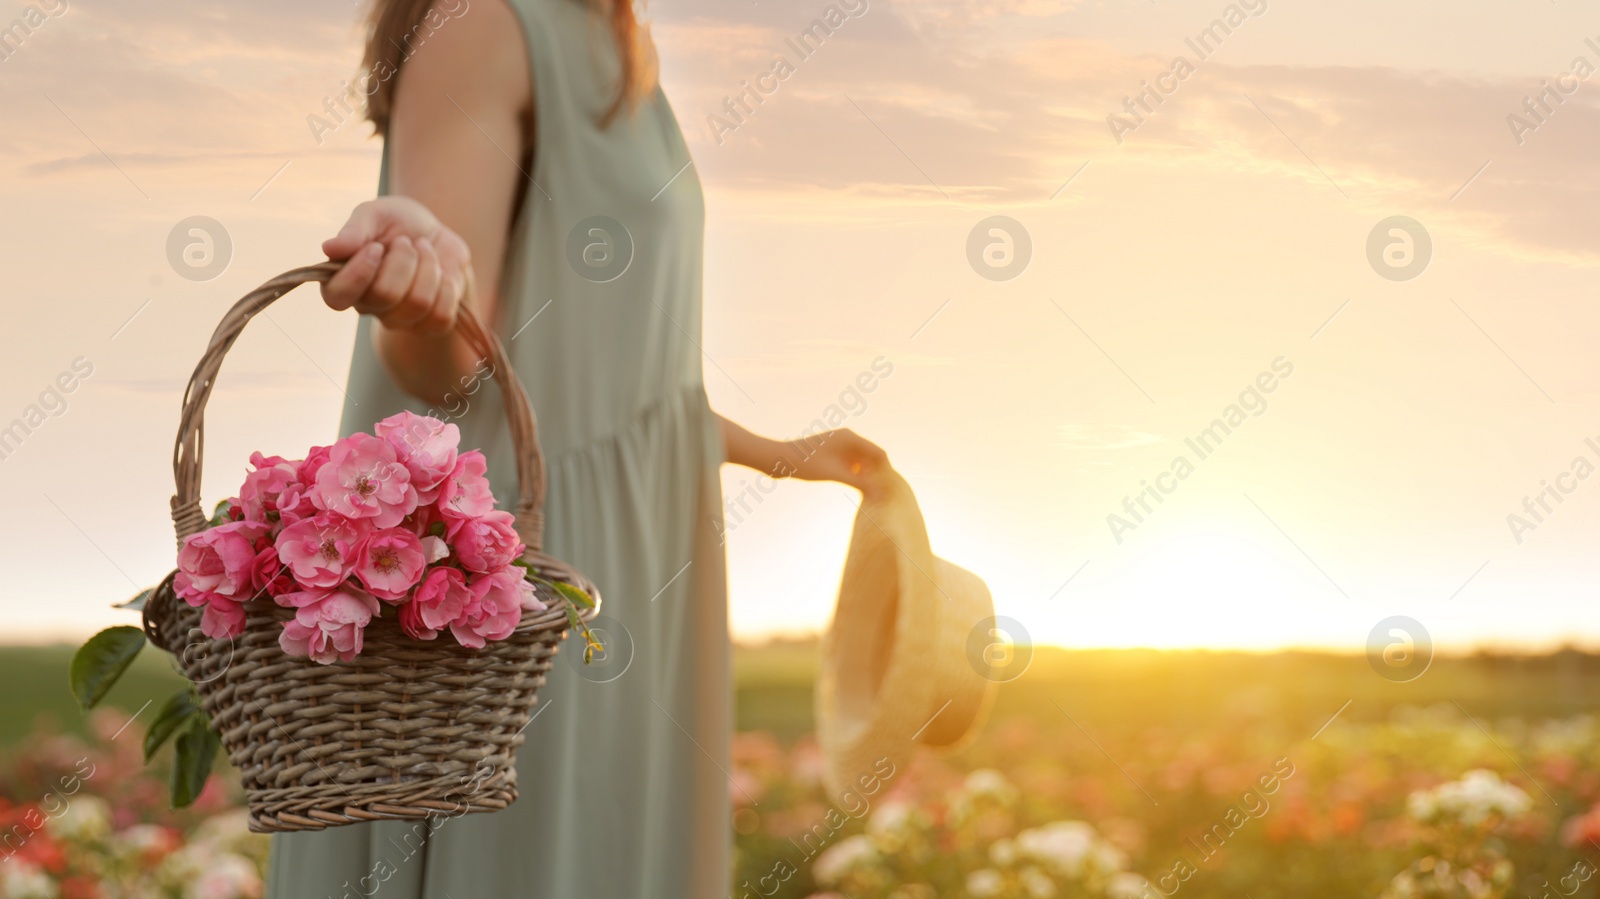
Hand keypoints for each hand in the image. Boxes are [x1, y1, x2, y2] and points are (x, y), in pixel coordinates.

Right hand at [320, 196, 473, 332]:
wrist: (437, 233)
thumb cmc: (398, 223)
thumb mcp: (376, 214)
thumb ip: (354, 230)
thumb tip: (329, 248)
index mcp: (344, 280)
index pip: (337, 297)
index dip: (357, 274)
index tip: (375, 247)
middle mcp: (368, 306)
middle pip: (385, 294)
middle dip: (404, 258)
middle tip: (405, 241)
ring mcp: (398, 319)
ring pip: (418, 303)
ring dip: (428, 266)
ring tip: (424, 250)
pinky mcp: (429, 325)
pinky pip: (442, 315)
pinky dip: (448, 286)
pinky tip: (442, 273)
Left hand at [780, 429, 890, 497]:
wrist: (778, 459)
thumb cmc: (805, 464)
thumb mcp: (836, 474)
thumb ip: (860, 482)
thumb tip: (880, 490)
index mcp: (851, 437)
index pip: (879, 454)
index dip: (887, 471)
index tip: (891, 489)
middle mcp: (848, 437)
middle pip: (872, 456)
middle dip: (878, 473)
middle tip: (883, 494)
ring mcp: (840, 444)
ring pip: (862, 460)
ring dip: (867, 474)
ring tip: (872, 493)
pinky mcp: (833, 451)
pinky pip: (851, 462)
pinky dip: (856, 473)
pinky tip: (856, 486)